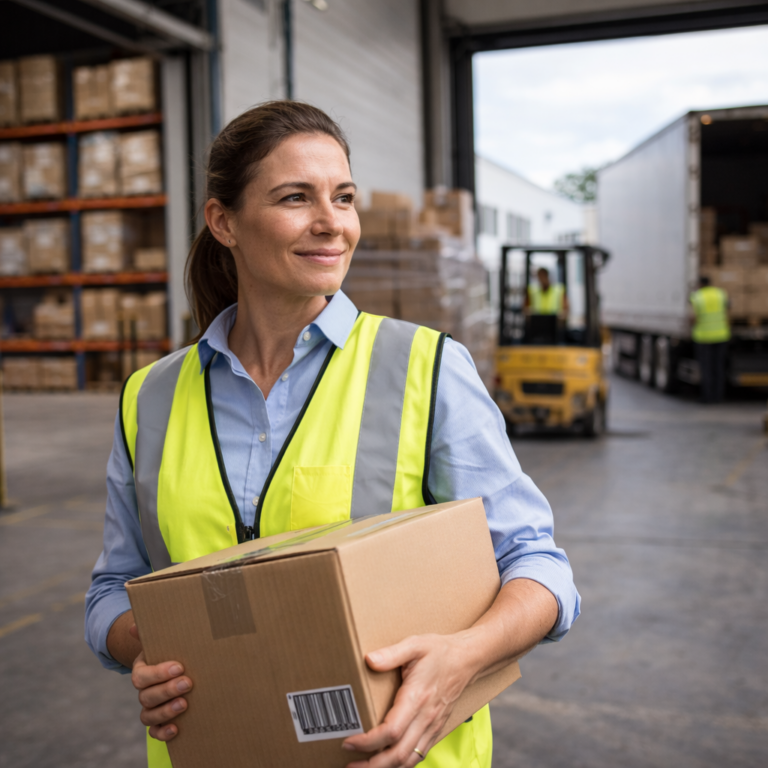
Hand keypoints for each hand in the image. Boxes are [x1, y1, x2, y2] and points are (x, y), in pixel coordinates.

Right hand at [129, 624, 192, 741]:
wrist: (175, 666)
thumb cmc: (170, 651)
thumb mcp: (163, 640)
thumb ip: (152, 632)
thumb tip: (134, 625)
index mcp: (142, 670)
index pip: (142, 676)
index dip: (158, 673)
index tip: (179, 666)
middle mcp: (143, 691)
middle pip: (147, 696)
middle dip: (167, 690)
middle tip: (188, 682)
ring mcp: (149, 707)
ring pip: (148, 715)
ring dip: (166, 711)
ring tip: (185, 704)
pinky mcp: (158, 721)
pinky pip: (154, 731)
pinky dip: (162, 732)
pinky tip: (176, 728)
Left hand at [342, 633, 475, 767]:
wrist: (467, 659)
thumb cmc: (439, 651)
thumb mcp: (415, 644)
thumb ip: (391, 653)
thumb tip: (370, 660)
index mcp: (417, 697)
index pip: (391, 731)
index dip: (367, 742)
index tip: (349, 741)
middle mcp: (426, 717)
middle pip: (398, 754)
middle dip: (372, 765)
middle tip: (349, 763)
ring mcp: (432, 726)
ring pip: (409, 760)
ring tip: (363, 767)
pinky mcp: (436, 729)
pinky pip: (418, 755)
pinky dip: (401, 764)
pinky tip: (387, 762)